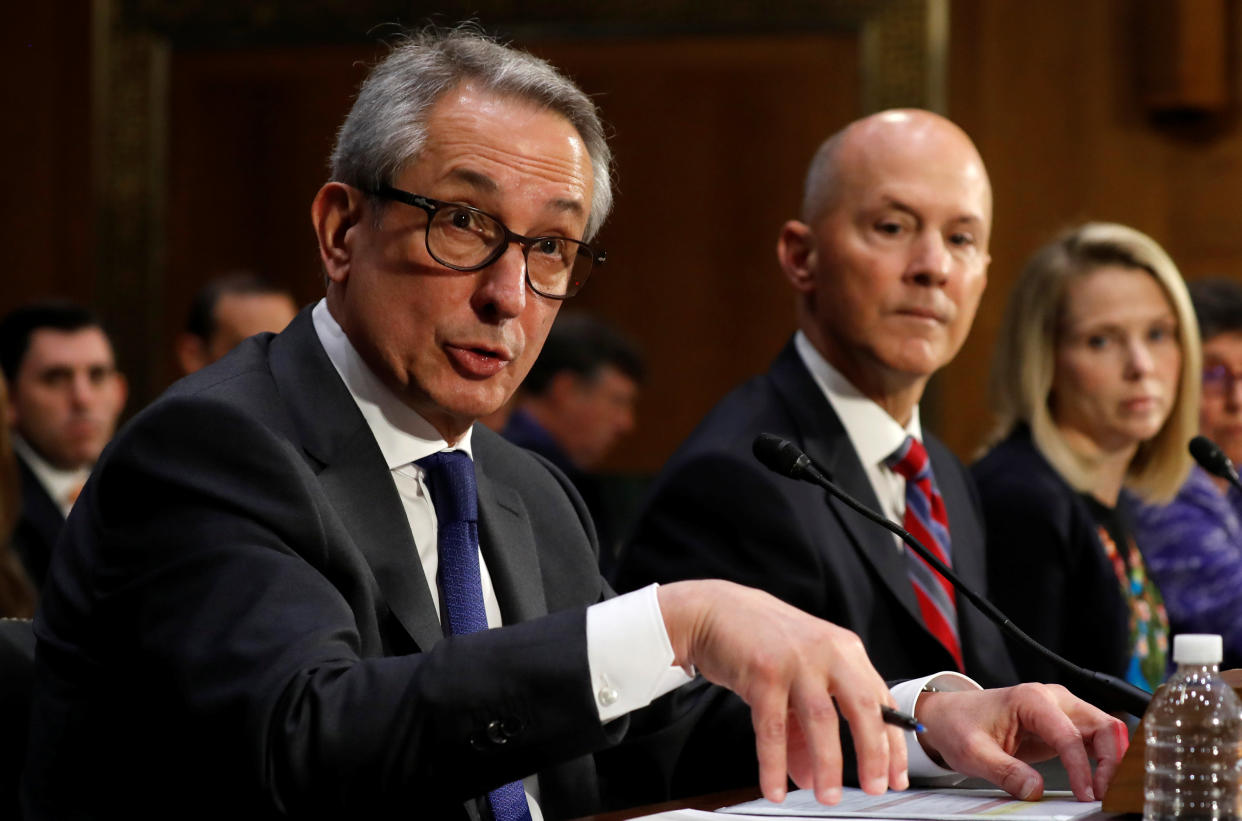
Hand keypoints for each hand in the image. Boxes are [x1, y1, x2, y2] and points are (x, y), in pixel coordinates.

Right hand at [657, 580, 907, 803]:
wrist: (713, 611)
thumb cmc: (760, 643)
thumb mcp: (795, 679)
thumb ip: (805, 729)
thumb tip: (812, 778)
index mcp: (845, 650)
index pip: (880, 700)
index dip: (891, 742)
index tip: (896, 776)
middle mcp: (826, 651)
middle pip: (862, 707)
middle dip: (872, 753)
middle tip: (875, 789)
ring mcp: (795, 660)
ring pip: (821, 719)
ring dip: (828, 764)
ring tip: (827, 796)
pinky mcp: (762, 671)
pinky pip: (773, 727)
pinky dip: (774, 763)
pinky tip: (775, 788)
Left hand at [915, 683, 1129, 801]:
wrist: (948, 716)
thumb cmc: (958, 725)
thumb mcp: (973, 753)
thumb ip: (1005, 771)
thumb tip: (1036, 790)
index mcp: (1030, 699)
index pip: (1070, 734)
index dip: (1082, 768)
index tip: (1085, 794)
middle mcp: (1052, 699)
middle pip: (1103, 725)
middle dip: (1112, 760)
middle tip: (1105, 793)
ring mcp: (1060, 710)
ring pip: (1106, 731)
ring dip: (1113, 760)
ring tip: (1107, 790)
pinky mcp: (1062, 725)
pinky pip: (1095, 740)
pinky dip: (1105, 759)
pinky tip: (1102, 781)